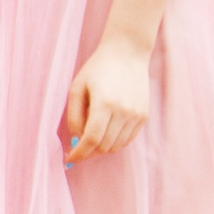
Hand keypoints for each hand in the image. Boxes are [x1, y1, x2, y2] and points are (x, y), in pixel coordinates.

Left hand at [62, 39, 150, 164]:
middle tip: (79, 146)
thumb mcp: (77, 88)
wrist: (127, 54)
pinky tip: (106, 131)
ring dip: (102, 147)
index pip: (91, 140)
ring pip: (116, 146)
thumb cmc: (97, 69)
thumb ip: (74, 116)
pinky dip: (114, 141)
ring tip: (92, 135)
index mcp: (104, 103)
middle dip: (89, 151)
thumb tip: (77, 140)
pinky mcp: (144, 116)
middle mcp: (124, 111)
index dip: (79, 154)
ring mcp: (136, 115)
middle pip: (104, 146)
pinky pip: (127, 139)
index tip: (70, 160)